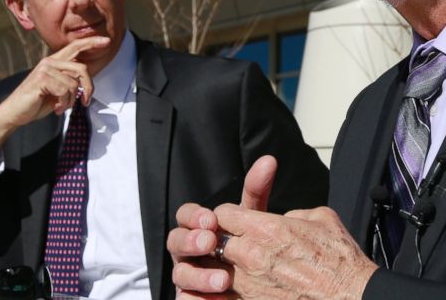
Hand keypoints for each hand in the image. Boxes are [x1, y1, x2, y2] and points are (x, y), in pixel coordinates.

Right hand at [0, 36, 109, 152]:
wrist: (15, 113)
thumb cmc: (37, 102)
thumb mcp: (58, 90)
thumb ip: (70, 81)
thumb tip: (86, 81)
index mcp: (54, 62)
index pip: (75, 47)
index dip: (91, 43)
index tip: (107, 41)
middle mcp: (49, 62)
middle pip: (82, 69)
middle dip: (88, 88)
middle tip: (85, 102)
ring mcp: (45, 69)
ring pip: (74, 83)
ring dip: (71, 100)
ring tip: (61, 106)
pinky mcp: (42, 78)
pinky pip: (65, 91)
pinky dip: (64, 103)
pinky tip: (55, 107)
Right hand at [167, 156, 277, 297]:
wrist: (257, 279)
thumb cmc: (249, 241)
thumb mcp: (252, 217)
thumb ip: (256, 191)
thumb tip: (269, 160)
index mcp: (197, 227)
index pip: (186, 215)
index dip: (194, 216)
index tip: (210, 219)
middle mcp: (187, 250)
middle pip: (175, 242)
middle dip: (190, 242)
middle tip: (209, 242)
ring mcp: (188, 276)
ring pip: (181, 275)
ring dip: (198, 275)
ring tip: (222, 280)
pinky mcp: (192, 298)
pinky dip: (196, 299)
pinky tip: (214, 299)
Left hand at [213, 205, 377, 299]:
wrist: (351, 297)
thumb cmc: (341, 260)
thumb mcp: (321, 218)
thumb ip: (295, 214)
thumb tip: (286, 218)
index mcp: (268, 228)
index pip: (223, 213)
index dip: (226, 215)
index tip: (233, 220)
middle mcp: (252, 256)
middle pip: (211, 241)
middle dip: (216, 240)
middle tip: (226, 242)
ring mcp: (249, 285)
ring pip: (212, 271)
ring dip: (216, 267)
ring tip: (226, 267)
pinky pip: (220, 298)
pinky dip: (220, 292)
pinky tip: (229, 288)